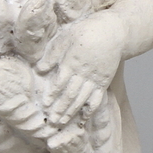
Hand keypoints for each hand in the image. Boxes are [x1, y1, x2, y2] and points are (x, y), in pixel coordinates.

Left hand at [41, 11, 126, 127]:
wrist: (113, 32)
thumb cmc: (87, 31)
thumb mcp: (66, 37)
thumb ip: (53, 54)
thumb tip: (39, 69)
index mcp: (72, 61)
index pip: (60, 82)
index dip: (52, 95)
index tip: (45, 105)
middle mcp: (84, 73)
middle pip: (70, 94)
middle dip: (60, 108)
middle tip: (52, 121)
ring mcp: (95, 78)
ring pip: (82, 98)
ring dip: (72, 111)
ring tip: (63, 122)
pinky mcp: (104, 81)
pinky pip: (97, 97)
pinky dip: (90, 109)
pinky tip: (84, 117)